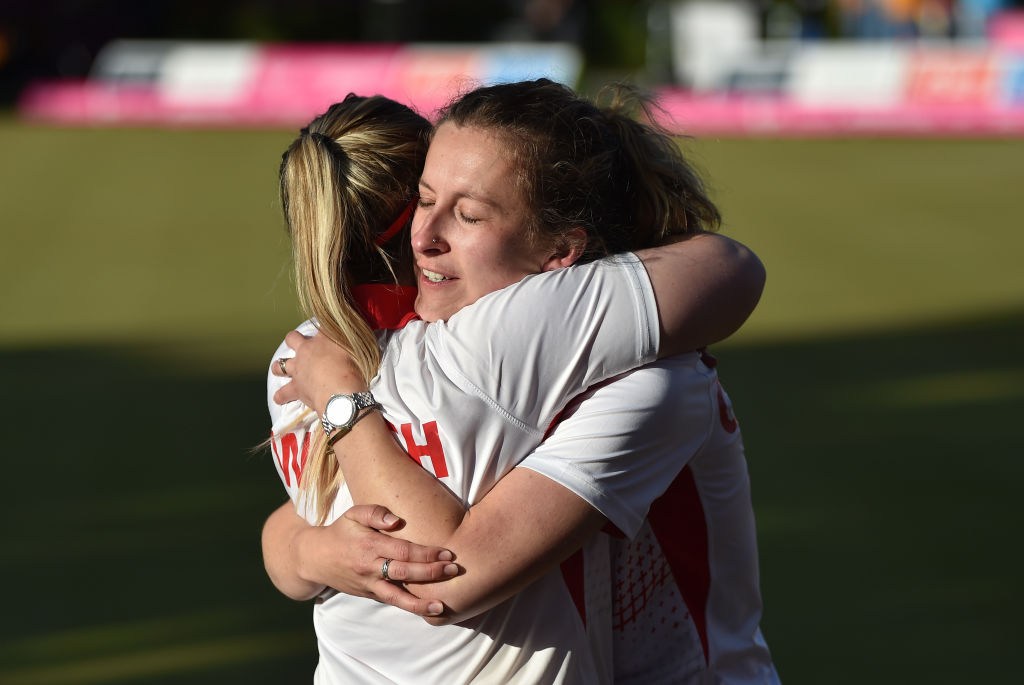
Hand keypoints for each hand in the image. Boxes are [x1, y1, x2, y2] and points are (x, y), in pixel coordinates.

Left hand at [272, 329, 364, 410]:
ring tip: (281, 369)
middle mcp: (305, 351)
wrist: (340, 390)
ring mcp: (298, 370)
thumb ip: (352, 341)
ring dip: (280, 366)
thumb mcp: (356, 348)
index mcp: (322, 339)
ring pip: (280, 365)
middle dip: (293, 340)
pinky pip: (282, 394)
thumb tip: (355, 333)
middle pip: (292, 338)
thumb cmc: (352, 368)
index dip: (323, 327)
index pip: (321, 325)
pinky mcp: (295, 388)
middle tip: (298, 344)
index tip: (326, 329)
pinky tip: (280, 398)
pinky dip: (281, 396)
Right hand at [299, 504, 458, 616]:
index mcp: (369, 545)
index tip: (447, 553)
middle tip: (453, 570)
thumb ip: (375, 513)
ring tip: (441, 605)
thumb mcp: (353, 514)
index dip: (426, 553)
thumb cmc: (341, 531)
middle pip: (404, 572)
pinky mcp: (369, 594)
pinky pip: (392, 602)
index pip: (402, 550)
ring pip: (397, 596)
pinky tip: (427, 610)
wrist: (315, 558)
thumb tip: (396, 521)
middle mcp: (370, 567)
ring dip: (420, 602)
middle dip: (430, 573)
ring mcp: (369, 584)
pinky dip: (409, 607)